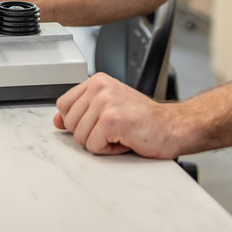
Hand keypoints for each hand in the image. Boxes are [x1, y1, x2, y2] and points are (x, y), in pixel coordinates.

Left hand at [54, 73, 184, 157]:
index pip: (63, 105)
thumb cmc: (144, 120)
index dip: (77, 121)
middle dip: (90, 133)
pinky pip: (93, 146)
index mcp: (97, 81)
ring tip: (121, 134)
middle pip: (69, 123)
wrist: (173, 127)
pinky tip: (125, 140)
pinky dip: (109, 150)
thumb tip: (57, 120)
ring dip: (101, 143)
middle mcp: (100, 87)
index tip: (97, 123)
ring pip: (79, 136)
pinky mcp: (111, 120)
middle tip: (114, 129)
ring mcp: (105, 102)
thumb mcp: (108, 109)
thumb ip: (82, 112)